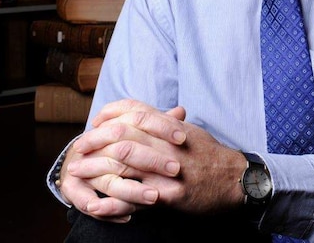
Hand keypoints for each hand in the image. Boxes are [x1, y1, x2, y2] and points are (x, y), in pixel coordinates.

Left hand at [59, 99, 245, 220]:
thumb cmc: (210, 155)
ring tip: (77, 172)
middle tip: (78, 147)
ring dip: (96, 167)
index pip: (136, 111)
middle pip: (124, 134)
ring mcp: (170, 169)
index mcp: (173, 127)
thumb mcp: (189, 130)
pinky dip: (115, 201)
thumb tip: (138, 113)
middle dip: (95, 140)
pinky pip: (137, 197)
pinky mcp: (172, 195)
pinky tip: (98, 204)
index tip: (95, 122)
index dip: (111, 113)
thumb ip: (164, 121)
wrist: (236, 180)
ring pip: (126, 162)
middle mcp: (170, 144)